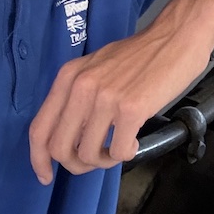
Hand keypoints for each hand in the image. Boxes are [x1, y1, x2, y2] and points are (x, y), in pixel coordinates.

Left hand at [27, 20, 212, 183]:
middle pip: (59, 149)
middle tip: (94, 161)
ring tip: (119, 147)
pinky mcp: (130, 109)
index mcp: (68, 76)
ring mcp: (105, 98)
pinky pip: (118, 152)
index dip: (38, 159)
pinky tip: (134, 141)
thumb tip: (70, 136)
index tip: (46, 176)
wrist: (176, 37)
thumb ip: (78, 96)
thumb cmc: (141, 54)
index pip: (39, 128)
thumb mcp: (97, 67)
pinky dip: (125, 154)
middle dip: (76, 164)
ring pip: (88, 155)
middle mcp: (81, 87)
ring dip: (104, 160)